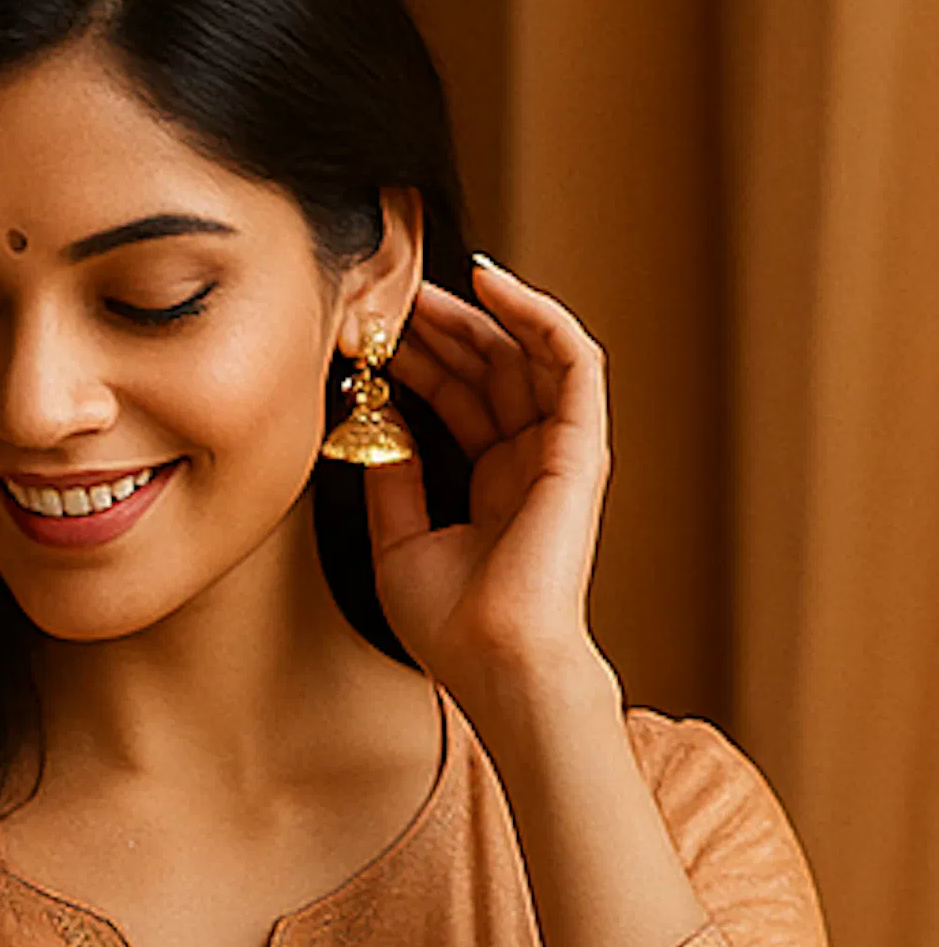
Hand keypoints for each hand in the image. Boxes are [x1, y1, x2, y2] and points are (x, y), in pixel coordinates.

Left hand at [366, 257, 611, 712]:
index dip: (416, 362)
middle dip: (438, 329)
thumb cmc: (451, 625)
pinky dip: (537, 317)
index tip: (366, 338)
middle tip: (384, 300)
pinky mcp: (581, 444)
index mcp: (491, 482)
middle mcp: (528, 458)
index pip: (457, 399)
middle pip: (488, 369)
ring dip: (479, 315)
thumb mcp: (399, 542)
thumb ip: (393, 480)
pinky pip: (571, 359)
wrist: (494, 660)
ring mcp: (558, 448)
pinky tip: (493, 288)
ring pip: (525, 355)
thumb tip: (373, 425)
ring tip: (426, 286)